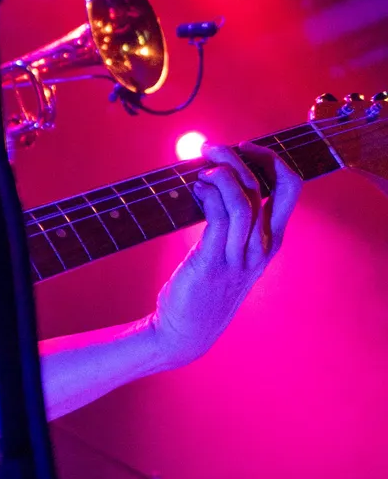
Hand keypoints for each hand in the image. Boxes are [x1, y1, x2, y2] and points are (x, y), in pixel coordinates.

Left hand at [149, 143, 301, 370]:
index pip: (290, 189)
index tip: (245, 148)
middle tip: (215, 148)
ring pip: (244, 199)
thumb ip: (232, 223)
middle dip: (247, 158)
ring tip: (200, 168)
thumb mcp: (230, 253)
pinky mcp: (214, 261)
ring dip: (221, 173)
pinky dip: (208, 193)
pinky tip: (196, 188)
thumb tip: (218, 178)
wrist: (187, 331)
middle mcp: (262, 247)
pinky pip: (219, 217)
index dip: (272, 160)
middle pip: (270, 187)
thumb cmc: (205, 287)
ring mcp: (240, 255)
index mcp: (270, 241)